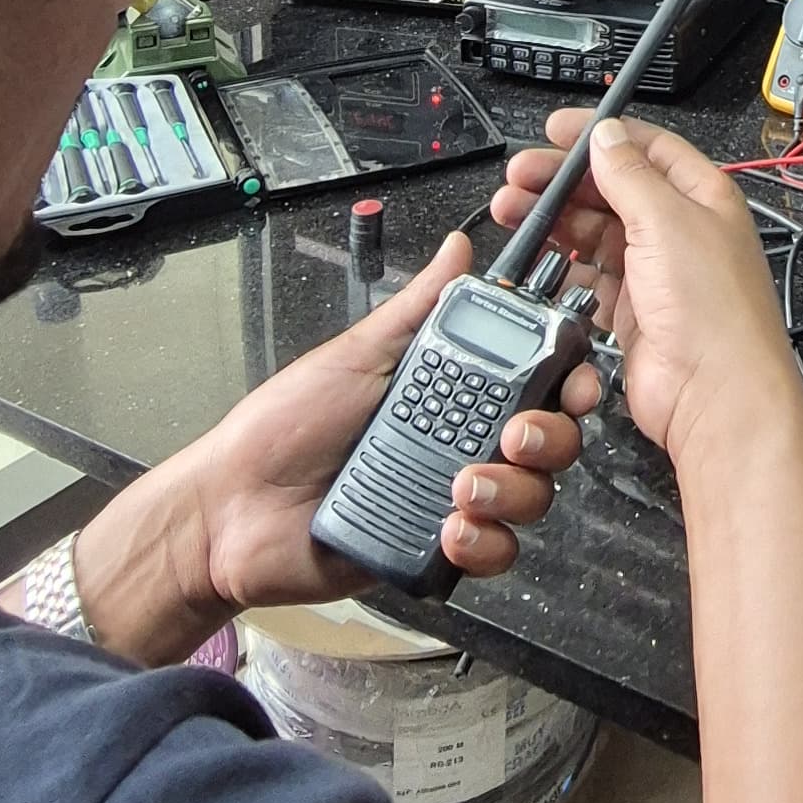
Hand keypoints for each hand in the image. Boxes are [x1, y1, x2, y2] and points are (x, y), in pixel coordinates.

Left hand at [70, 234, 597, 660]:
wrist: (232, 511)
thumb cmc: (282, 428)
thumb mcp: (354, 355)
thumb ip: (417, 309)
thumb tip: (459, 249)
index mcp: (450, 391)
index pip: (534, 381)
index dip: (566, 382)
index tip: (569, 383)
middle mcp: (461, 443)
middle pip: (550, 442)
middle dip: (549, 438)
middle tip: (513, 436)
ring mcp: (454, 499)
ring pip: (532, 499)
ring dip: (513, 492)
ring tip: (461, 488)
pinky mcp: (438, 551)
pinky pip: (494, 553)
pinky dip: (484, 544)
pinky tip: (450, 530)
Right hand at [488, 116, 802, 476]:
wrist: (715, 396)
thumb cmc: (715, 312)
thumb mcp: (667, 222)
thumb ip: (631, 175)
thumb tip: (606, 137)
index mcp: (701, 197)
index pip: (646, 148)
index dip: (600, 135)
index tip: (555, 131)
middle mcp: (679, 232)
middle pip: (612, 189)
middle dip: (563, 180)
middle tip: (520, 178)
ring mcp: (655, 273)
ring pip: (595, 233)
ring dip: (554, 221)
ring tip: (513, 213)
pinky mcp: (632, 312)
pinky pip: (588, 279)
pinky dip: (561, 267)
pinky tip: (536, 259)